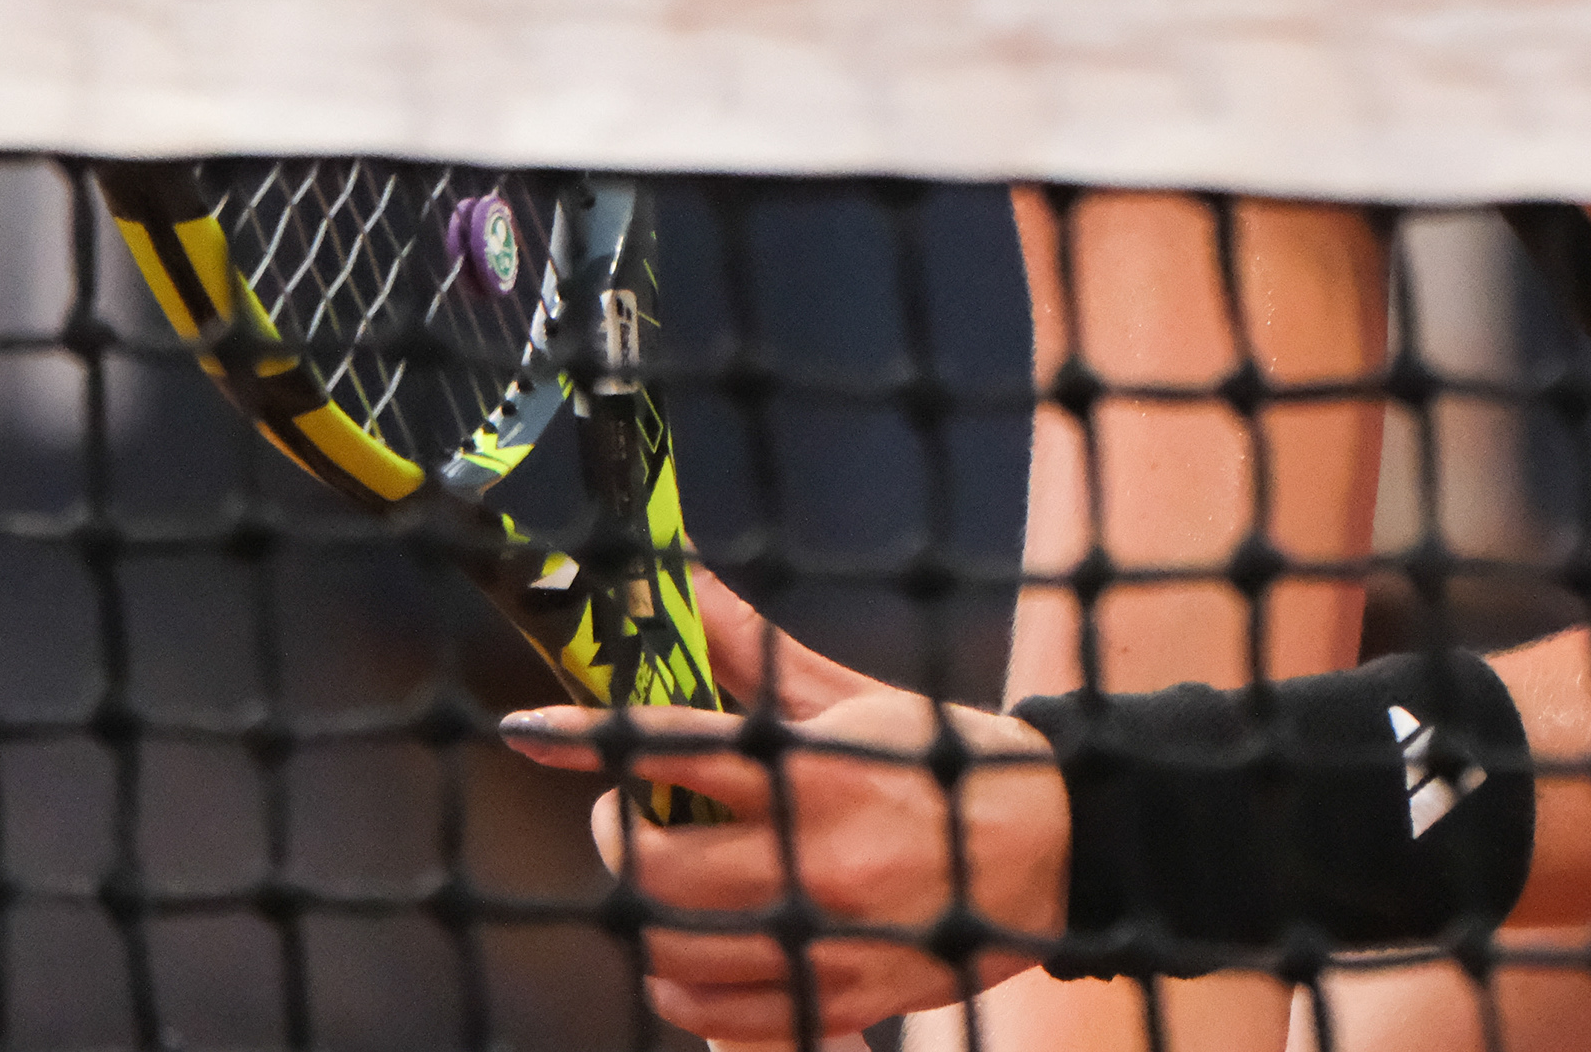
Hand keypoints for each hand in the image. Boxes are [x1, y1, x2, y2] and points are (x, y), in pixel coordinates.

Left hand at [502, 565, 1069, 1044]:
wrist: (1058, 852)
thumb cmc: (954, 764)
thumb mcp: (858, 700)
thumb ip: (758, 654)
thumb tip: (684, 583)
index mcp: (819, 770)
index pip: (676, 747)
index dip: (592, 739)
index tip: (532, 733)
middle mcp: (815, 858)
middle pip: (654, 867)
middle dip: (616, 835)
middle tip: (627, 815)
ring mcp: (825, 940)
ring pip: (671, 952)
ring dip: (643, 917)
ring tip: (665, 884)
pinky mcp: (840, 1000)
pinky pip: (717, 1019)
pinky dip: (683, 991)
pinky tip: (696, 955)